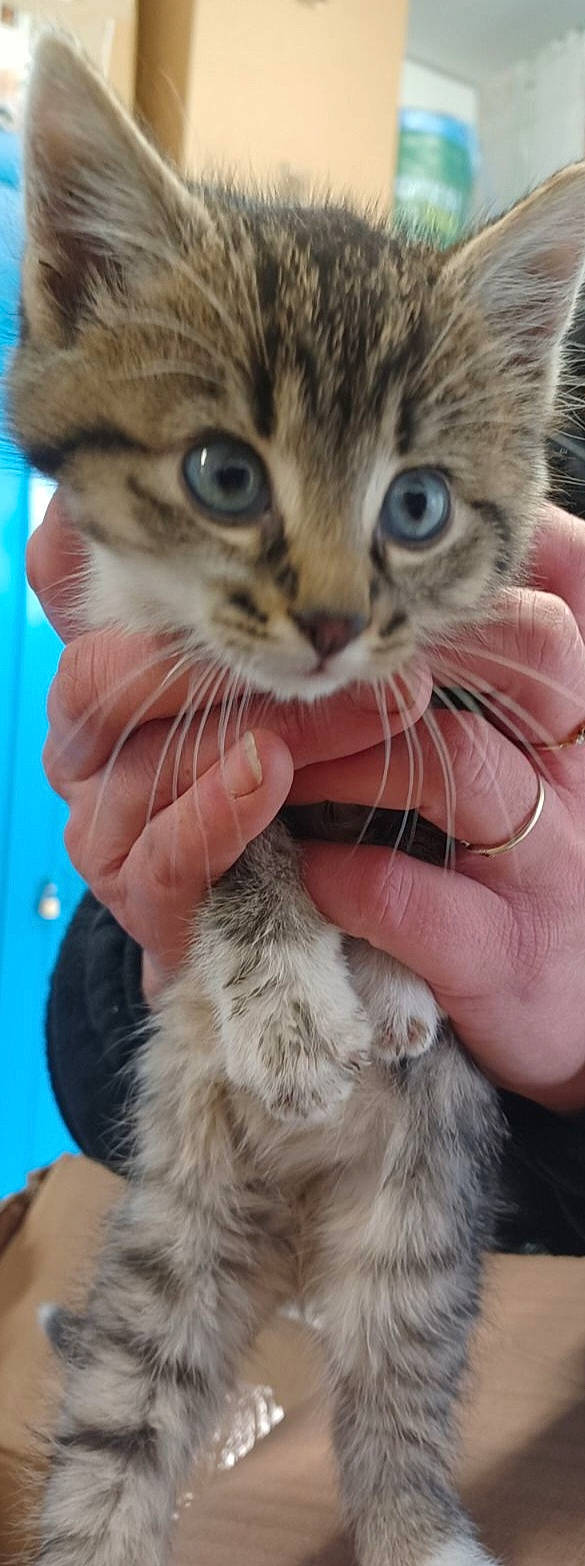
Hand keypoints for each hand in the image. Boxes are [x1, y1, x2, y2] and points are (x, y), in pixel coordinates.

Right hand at [28, 493, 429, 1000]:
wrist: (286, 916)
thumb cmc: (287, 777)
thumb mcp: (282, 677)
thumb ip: (262, 604)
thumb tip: (274, 522)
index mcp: (100, 675)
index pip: (69, 585)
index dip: (115, 547)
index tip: (212, 523)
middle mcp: (82, 742)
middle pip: (111, 677)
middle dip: (217, 652)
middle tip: (320, 636)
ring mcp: (99, 821)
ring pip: (149, 760)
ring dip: (257, 728)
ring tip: (335, 699)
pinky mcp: (135, 894)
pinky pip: (166, 848)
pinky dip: (221, 809)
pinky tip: (272, 775)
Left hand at [296, 505, 584, 1112]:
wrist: (573, 1018)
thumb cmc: (530, 868)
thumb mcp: (539, 764)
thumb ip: (503, 677)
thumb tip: (465, 573)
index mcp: (584, 724)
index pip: (566, 597)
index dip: (503, 554)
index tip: (394, 554)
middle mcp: (580, 778)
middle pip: (531, 652)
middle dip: (407, 637)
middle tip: (303, 651)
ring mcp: (548, 868)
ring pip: (454, 765)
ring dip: (344, 750)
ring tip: (274, 754)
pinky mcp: (503, 959)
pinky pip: (412, 897)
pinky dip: (345, 873)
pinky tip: (305, 863)